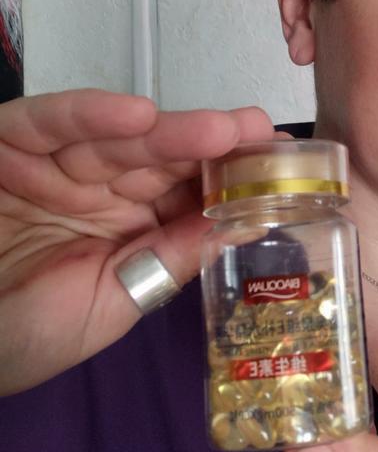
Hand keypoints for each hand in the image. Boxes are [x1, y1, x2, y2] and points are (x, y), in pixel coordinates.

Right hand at [0, 89, 276, 394]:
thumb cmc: (24, 336)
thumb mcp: (112, 303)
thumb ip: (170, 260)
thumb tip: (245, 225)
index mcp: (128, 227)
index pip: (184, 192)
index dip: (227, 176)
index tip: (277, 166)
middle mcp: (97, 188)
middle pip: (161, 159)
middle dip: (211, 146)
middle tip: (260, 133)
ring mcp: (54, 163)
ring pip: (118, 138)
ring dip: (168, 131)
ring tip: (220, 129)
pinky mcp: (8, 142)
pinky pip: (49, 122)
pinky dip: (88, 114)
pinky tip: (137, 115)